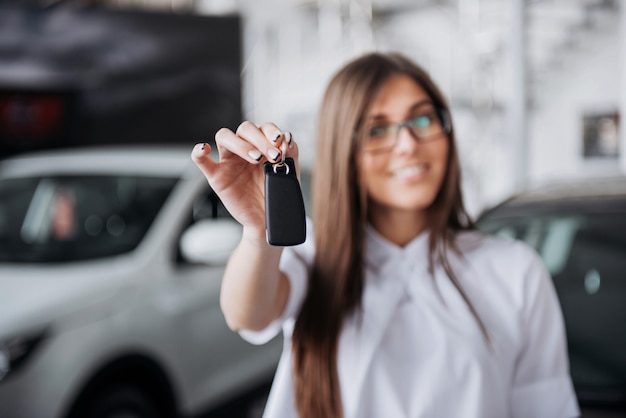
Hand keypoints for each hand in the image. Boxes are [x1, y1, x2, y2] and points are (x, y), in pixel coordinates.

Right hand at [191, 121, 298, 238]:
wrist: (267, 220)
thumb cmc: (276, 194)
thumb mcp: (288, 174)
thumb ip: (290, 155)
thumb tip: (288, 138)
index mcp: (262, 145)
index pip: (263, 127)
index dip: (271, 131)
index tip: (280, 143)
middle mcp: (244, 149)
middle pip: (245, 129)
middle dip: (260, 139)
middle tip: (272, 156)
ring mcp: (229, 161)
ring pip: (224, 137)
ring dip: (240, 144)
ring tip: (256, 158)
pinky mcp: (216, 176)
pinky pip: (202, 161)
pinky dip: (198, 152)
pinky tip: (204, 148)